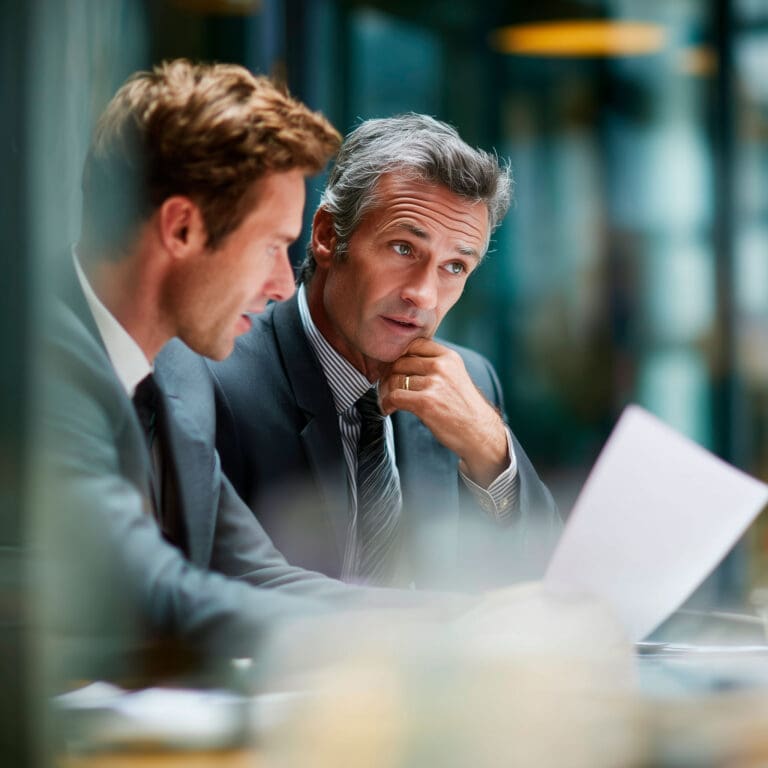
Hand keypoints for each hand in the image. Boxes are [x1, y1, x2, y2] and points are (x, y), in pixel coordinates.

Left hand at [379, 337, 507, 487]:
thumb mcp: (454, 376)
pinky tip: (388, 409)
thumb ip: (433, 365)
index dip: (399, 356)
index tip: (393, 369)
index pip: (414, 344)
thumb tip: (399, 362)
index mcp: (449, 357)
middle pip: (400, 362)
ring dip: (385, 391)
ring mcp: (434, 384)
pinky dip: (386, 403)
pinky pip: (394, 397)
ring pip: (395, 379)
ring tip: (388, 401)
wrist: (479, 433)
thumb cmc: (463, 408)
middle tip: (385, 388)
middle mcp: (442, 366)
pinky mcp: (426, 402)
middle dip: (388, 375)